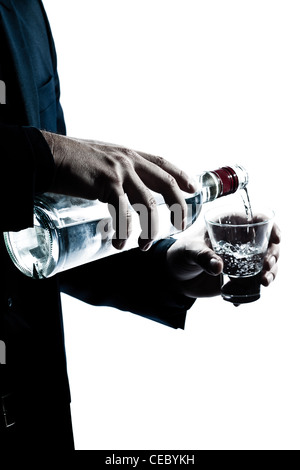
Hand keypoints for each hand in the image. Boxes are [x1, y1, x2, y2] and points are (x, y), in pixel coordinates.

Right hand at [41, 131, 195, 249]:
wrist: (46, 154)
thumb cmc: (69, 160)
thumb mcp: (100, 160)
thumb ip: (114, 172)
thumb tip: (120, 190)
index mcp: (129, 154)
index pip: (163, 163)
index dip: (181, 175)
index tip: (193, 189)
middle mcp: (129, 160)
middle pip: (166, 184)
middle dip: (178, 207)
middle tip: (181, 226)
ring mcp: (119, 171)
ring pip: (147, 205)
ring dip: (149, 229)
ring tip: (143, 246)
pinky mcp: (106, 184)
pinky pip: (123, 213)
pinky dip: (123, 232)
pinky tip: (117, 243)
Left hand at [166, 223, 280, 297]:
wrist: (175, 277)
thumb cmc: (180, 254)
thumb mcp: (189, 251)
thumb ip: (203, 257)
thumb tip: (218, 267)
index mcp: (229, 225)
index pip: (257, 220)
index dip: (271, 227)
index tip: (275, 238)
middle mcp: (240, 241)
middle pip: (268, 244)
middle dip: (274, 254)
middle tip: (267, 265)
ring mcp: (242, 260)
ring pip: (266, 264)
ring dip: (271, 272)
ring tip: (264, 281)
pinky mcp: (239, 277)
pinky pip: (253, 282)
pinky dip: (253, 290)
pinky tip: (241, 299)